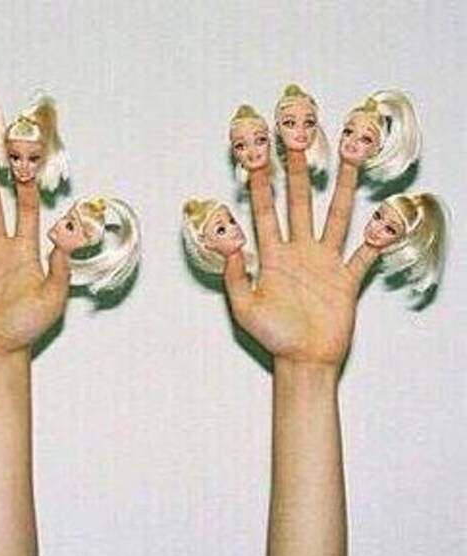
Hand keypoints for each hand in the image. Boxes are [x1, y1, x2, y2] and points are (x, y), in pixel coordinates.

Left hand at [225, 151, 377, 365]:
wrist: (303, 361)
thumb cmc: (273, 337)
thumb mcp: (244, 308)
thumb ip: (234, 276)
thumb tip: (229, 242)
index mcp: (272, 256)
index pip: (264, 210)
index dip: (259, 182)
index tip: (255, 153)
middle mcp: (298, 251)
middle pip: (297, 201)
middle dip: (296, 168)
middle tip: (297, 134)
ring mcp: (324, 261)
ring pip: (335, 215)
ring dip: (342, 185)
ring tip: (350, 154)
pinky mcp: (347, 278)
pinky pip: (365, 253)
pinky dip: (376, 237)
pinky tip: (387, 216)